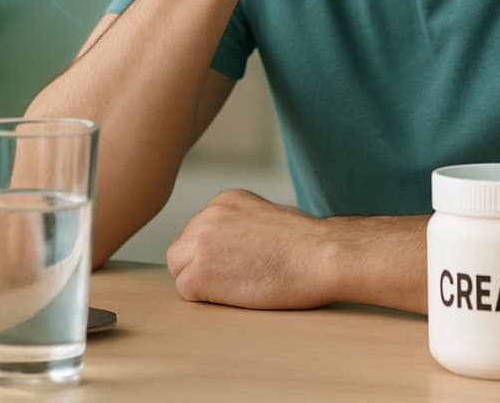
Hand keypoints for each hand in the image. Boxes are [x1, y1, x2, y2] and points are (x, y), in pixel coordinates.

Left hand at [165, 189, 337, 309]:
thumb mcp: (269, 216)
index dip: (214, 253)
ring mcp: (200, 241)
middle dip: (200, 265)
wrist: (319, 255)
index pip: (200, 231)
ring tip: (235, 288)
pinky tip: (235, 295)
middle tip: (230, 281)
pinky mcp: (200, 271)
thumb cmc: (308, 244)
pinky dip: (206, 298)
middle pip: (184, 248)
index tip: (235, 264)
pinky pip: (186, 290)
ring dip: (200, 281)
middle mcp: (207, 214)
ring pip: (180, 268)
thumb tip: (232, 246)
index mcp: (225, 200)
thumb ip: (242, 226)